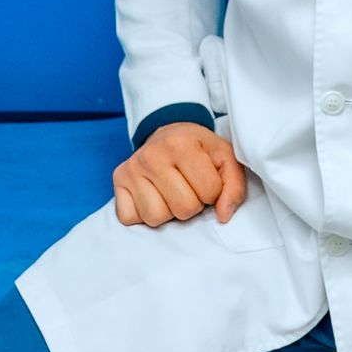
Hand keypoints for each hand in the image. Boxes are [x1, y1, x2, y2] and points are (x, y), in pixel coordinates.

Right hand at [113, 122, 246, 227]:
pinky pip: (130, 218)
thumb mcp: (224, 158)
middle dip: (192, 204)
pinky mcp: (117, 182)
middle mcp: (152, 154)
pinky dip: (142, 215)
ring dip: (168, 212)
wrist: (168, 133)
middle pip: (183, 208)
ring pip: (156, 217)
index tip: (205, 180)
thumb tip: (223, 216)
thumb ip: (234, 186)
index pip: (210, 192)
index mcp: (182, 144)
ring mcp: (131, 168)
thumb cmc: (199, 149)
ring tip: (171, 192)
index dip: (213, 192)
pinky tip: (152, 196)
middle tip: (188, 187)